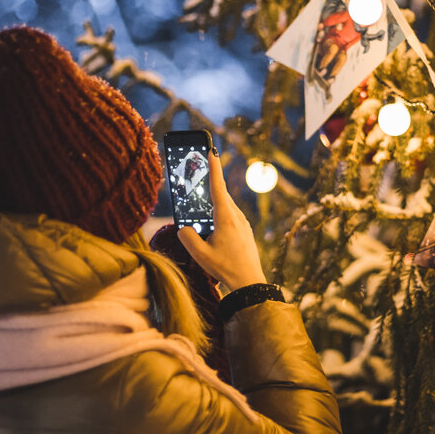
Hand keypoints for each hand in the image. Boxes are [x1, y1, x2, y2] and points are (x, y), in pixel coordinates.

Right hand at [177, 149, 266, 292]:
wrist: (250, 283)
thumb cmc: (226, 268)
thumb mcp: (200, 255)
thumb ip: (188, 238)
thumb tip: (183, 227)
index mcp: (226, 217)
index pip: (217, 186)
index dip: (214, 167)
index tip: (212, 151)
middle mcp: (237, 217)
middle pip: (220, 195)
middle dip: (209, 185)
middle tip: (198, 175)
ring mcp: (243, 224)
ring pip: (226, 207)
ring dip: (213, 204)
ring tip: (200, 206)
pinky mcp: (245, 232)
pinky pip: (230, 217)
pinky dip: (220, 215)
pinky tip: (212, 227)